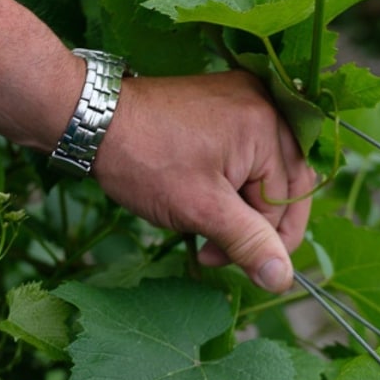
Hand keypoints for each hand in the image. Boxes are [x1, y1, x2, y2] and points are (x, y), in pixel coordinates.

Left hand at [92, 70, 316, 291]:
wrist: (92, 118)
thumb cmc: (144, 160)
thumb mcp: (201, 210)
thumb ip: (249, 243)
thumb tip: (283, 280)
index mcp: (268, 126)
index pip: (287, 201)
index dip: (259, 240)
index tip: (217, 258)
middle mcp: (266, 105)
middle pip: (284, 184)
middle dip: (252, 224)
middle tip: (214, 248)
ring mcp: (247, 99)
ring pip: (266, 172)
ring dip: (242, 206)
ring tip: (205, 224)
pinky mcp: (227, 103)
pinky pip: (250, 151)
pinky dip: (233, 181)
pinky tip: (206, 196)